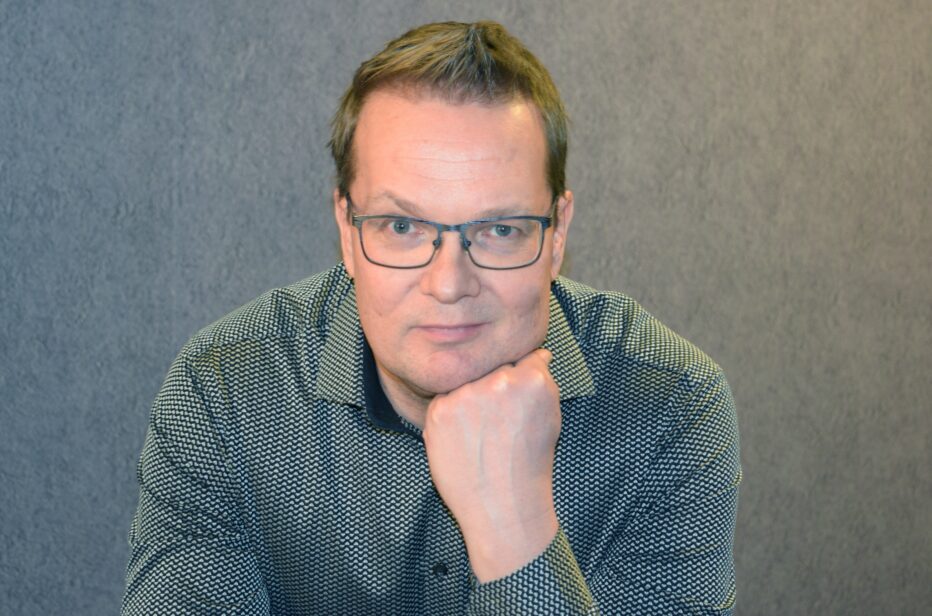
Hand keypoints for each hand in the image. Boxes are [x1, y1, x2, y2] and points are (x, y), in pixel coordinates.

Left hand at [422, 348, 560, 581]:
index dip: (519, 378)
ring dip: (471, 399)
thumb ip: (543, 379)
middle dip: (495, 387)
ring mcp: (466, 395)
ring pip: (467, 381)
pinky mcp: (440, 410)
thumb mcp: (551, 417)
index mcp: (532, 380)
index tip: (516, 400)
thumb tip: (539, 354)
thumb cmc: (530, 464)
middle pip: (493, 367)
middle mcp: (499, 382)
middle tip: (498, 423)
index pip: (522, 356)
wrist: (503, 505)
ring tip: (482, 434)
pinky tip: (465, 438)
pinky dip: (451, 414)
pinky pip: (445, 397)